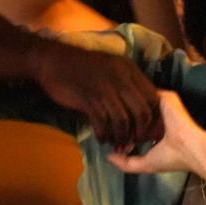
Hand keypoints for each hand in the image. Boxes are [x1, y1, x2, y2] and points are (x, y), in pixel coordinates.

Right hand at [29, 37, 160, 151]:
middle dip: (140, 132)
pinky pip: (103, 122)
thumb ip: (127, 87)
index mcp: (130, 70)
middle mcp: (121, 78)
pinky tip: (101, 138)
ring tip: (116, 143)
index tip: (148, 132)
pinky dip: (104, 134)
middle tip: (133, 143)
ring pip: (124, 120)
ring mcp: (105, 87)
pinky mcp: (87, 97)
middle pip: (143, 112)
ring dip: (121, 137)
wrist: (51, 60)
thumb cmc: (82, 68)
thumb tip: (141, 112)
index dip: (154, 119)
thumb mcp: (112, 70)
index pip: (154, 98)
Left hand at [106, 91, 205, 175]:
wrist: (191, 148)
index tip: (110, 134)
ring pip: (141, 101)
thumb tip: (108, 156)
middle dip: (122, 116)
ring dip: (128, 103)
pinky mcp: (167, 97)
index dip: (122, 131)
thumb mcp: (145, 164)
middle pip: (136, 112)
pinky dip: (137, 93)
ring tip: (112, 104)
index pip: (135, 126)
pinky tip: (123, 96)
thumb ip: (126, 163)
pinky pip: (149, 92)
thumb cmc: (171, 157)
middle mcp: (158, 118)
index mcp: (155, 133)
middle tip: (108, 119)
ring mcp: (163, 106)